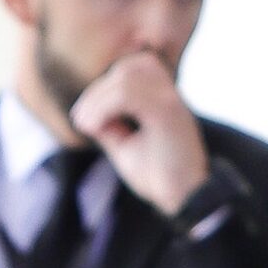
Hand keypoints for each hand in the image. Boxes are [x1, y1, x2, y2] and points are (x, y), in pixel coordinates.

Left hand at [68, 51, 208, 214]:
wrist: (186, 199)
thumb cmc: (158, 175)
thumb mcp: (125, 146)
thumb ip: (109, 125)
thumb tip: (84, 111)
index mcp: (165, 99)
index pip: (133, 68)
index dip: (103, 86)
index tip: (85, 118)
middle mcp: (171, 95)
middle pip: (128, 68)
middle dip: (97, 91)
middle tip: (81, 121)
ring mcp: (171, 101)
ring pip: (127, 77)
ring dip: (98, 99)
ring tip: (86, 125)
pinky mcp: (168, 113)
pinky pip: (128, 95)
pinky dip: (103, 108)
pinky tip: (92, 128)